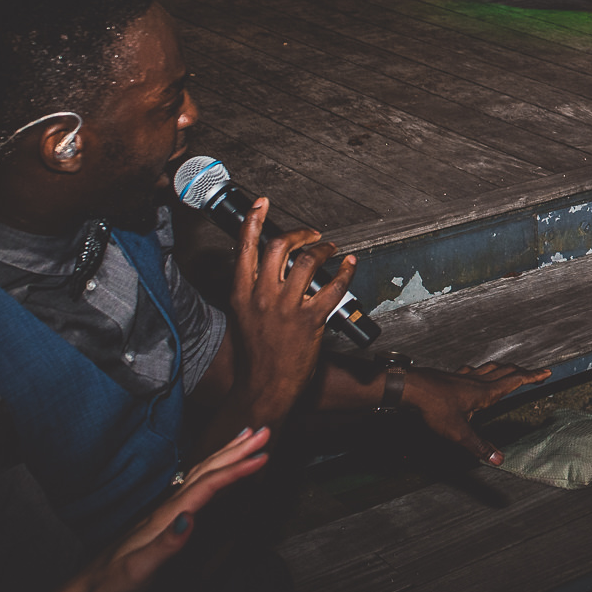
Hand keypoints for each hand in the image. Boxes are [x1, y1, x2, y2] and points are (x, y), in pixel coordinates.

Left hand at [9, 427, 272, 591]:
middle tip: (264, 431)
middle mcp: (168, 508)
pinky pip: (198, 488)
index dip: (235, 470)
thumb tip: (190, 518)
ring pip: (202, 474)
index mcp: (166, 516)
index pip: (206, 486)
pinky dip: (215, 472)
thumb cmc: (113, 585)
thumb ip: (166, 545)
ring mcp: (167, 513)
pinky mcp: (167, 521)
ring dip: (227, 454)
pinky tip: (220, 470)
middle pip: (207, 471)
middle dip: (236, 450)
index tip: (262, 456)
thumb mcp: (138, 571)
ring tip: (247, 437)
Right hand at [227, 198, 354, 410]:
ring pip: (308, 261)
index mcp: (241, 294)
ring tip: (330, 249)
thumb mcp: (241, 317)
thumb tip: (262, 270)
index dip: (254, 221)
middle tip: (311, 234)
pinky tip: (350, 265)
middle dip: (298, 233)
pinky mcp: (310, 320)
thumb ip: (249, 291)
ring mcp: (286, 308)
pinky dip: (346, 271)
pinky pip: (334, 287)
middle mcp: (262, 296)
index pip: (245, 248)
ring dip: (324, 249)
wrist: (264, 387)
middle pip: (279, 247)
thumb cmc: (255, 356)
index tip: (262, 204)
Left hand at [404, 361, 549, 465]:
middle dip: (523, 371)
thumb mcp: (459, 432)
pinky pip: (472, 371)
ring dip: (504, 368)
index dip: (533, 376)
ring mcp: (464, 377)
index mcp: (485, 392)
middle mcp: (477, 381)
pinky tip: (474, 374)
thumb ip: (479, 447)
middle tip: (535, 373)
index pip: (515, 380)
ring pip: (490, 368)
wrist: (411, 388)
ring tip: (510, 370)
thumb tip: (499, 460)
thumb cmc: (434, 406)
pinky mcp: (451, 377)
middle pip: (506, 371)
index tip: (547, 372)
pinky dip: (481, 371)